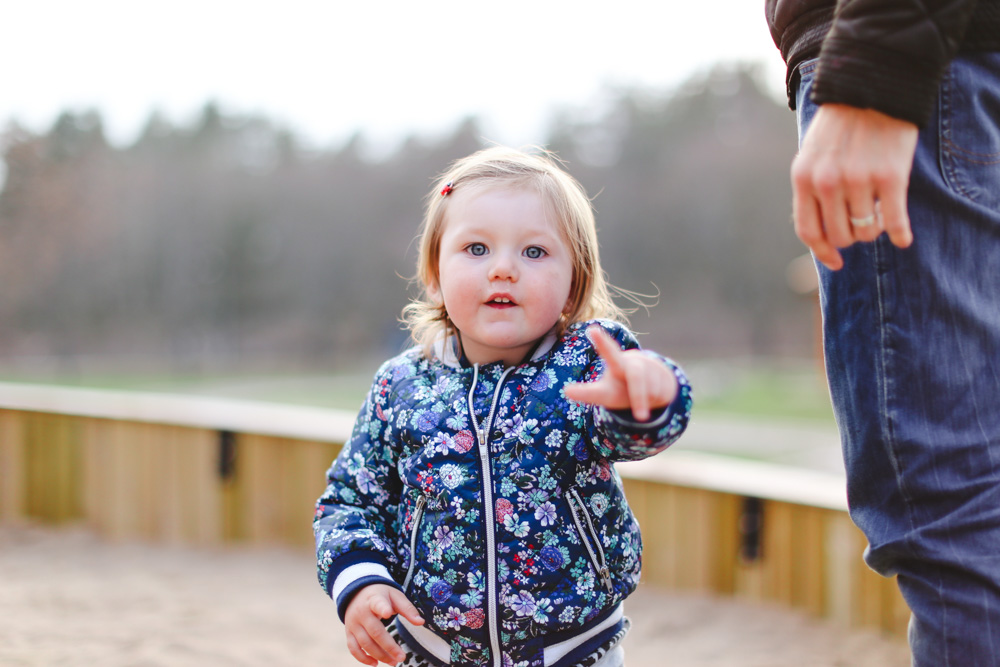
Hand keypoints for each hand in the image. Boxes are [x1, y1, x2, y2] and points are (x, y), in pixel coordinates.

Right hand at [343, 584, 422, 665]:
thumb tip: (421, 622)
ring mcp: (353, 623)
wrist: (357, 592)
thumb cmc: (381, 595)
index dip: (382, 608)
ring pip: (365, 643)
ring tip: (394, 662)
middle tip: (402, 657)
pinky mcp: (348, 632)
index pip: (378, 603)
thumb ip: (407, 608)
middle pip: (375, 631)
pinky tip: (375, 663)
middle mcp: (361, 612)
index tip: (388, 613)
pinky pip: (353, 648)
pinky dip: (363, 658)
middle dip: (389, 646)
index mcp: (374, 599)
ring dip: (379, 655)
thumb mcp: (395, 596)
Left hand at [564, 325, 677, 421]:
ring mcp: (652, 367)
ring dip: (644, 403)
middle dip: (639, 397)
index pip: (609, 353)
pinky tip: (653, 395)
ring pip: (650, 392)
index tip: (592, 329)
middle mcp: (633, 363)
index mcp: (616, 365)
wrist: (652, 387)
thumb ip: (587, 392)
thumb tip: (566, 391)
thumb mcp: (604, 394)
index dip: (602, 342)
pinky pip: (660, 395)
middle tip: (641, 417)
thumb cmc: (621, 390)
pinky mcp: (665, 375)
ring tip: (640, 400)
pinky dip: (655, 401)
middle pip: (637, 376)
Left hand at [791, 103, 918, 269]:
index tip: (836, 261)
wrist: (872, 86)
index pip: (808, 231)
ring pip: (867, 231)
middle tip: (863, 223)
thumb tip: (818, 233)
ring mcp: (859, 180)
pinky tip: (903, 238)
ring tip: (880, 214)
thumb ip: (811, 189)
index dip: (822, 252)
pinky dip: (900, 234)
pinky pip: (895, 221)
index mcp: (804, 178)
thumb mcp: (811, 155)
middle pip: (840, 235)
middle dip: (852, 236)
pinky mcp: (890, 175)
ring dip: (875, 229)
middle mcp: (828, 182)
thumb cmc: (840, 125)